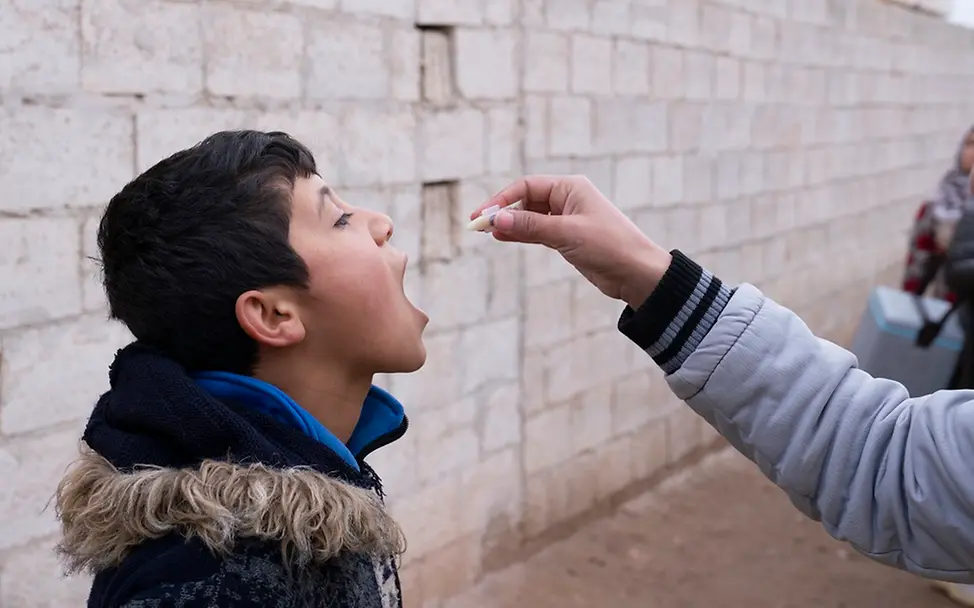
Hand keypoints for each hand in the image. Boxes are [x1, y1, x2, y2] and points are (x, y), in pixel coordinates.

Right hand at [470, 175, 672, 308]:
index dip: (501, 200)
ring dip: (509, 224)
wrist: (636, 273)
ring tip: (486, 232)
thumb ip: (530, 226)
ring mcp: (566, 219)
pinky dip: (520, 234)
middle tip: (477, 225)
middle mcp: (567, 199)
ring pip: (529, 217)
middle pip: (525, 200)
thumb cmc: (609, 246)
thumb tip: (497, 220)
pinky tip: (502, 238)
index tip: (482, 215)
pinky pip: (536, 231)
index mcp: (570, 188)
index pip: (526, 187)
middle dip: (501, 211)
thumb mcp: (566, 234)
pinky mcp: (566, 238)